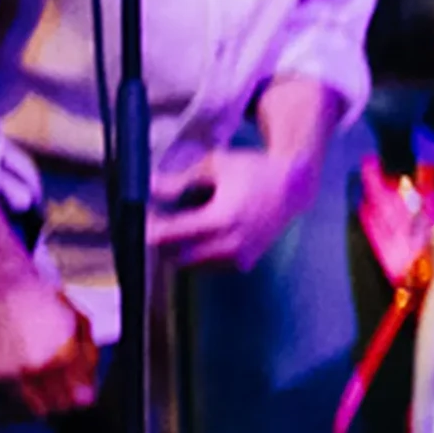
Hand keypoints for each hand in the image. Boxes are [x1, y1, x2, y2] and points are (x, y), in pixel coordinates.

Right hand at [0, 280, 101, 416]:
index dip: (83, 396)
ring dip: (44, 398)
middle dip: (65, 399)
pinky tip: (28, 370)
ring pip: (36, 406)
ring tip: (45, 377)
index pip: (79, 398)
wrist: (7, 288)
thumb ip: (88, 358)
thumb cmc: (47, 302)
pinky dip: (24, 390)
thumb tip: (87, 393)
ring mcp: (16, 372)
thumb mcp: (80, 323)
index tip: (82, 394)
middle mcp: (39, 368)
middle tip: (64, 384)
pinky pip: (16, 395)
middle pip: (58, 405)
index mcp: (65, 355)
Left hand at [150, 143, 309, 272]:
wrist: (292, 187)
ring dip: (178, 250)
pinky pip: (208, 266)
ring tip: (177, 228)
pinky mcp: (243, 264)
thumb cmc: (253, 172)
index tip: (140, 221)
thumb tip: (146, 186)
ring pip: (190, 265)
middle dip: (161, 244)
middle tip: (155, 225)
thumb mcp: (215, 166)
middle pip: (175, 257)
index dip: (149, 230)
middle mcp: (230, 243)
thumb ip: (178, 179)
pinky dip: (198, 255)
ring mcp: (238, 257)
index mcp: (221, 218)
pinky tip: (201, 235)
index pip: (170, 236)